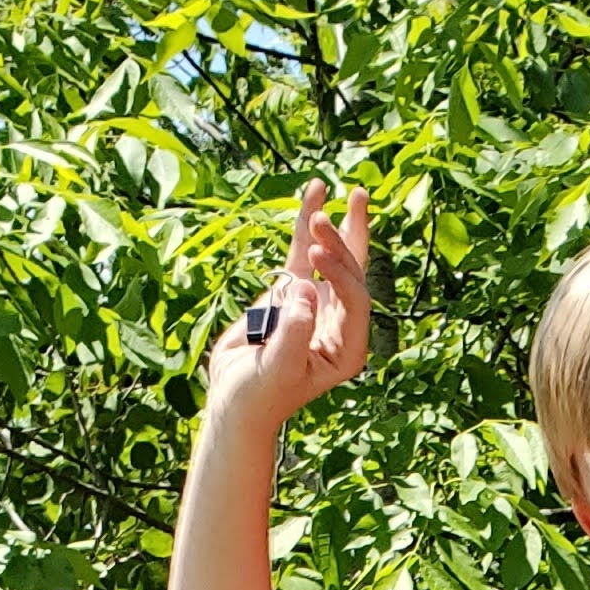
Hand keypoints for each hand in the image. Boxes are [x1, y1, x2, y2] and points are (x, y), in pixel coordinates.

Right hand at [202, 180, 372, 430]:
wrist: (234, 399)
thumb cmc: (258, 394)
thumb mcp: (276, 369)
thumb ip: (292, 334)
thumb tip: (304, 290)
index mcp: (347, 349)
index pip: (355, 302)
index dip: (339, 274)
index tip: (314, 255)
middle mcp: (340, 325)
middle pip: (353, 274)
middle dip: (346, 240)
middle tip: (344, 204)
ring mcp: (318, 306)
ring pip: (332, 259)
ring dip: (338, 226)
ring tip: (350, 190)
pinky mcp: (292, 293)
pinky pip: (302, 254)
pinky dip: (306, 226)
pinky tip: (315, 194)